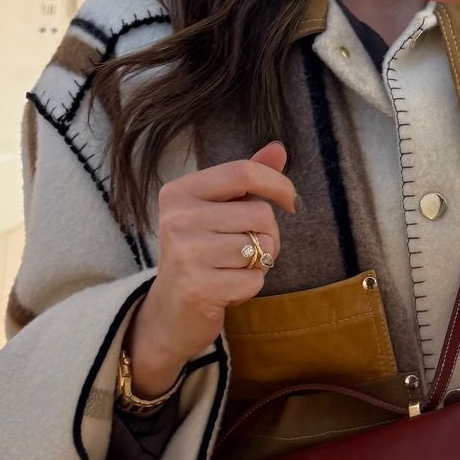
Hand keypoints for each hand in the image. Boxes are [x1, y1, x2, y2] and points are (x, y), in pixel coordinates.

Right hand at [123, 140, 298, 395]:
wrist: (169, 312)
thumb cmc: (200, 254)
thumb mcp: (217, 211)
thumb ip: (246, 180)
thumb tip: (278, 148)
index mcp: (179, 192)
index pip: (242, 172)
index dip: (278, 184)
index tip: (291, 201)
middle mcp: (177, 219)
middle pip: (260, 213)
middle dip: (269, 235)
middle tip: (247, 251)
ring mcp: (185, 253)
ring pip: (261, 247)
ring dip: (259, 263)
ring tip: (232, 269)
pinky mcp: (197, 287)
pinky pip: (254, 280)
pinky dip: (250, 288)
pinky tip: (226, 290)